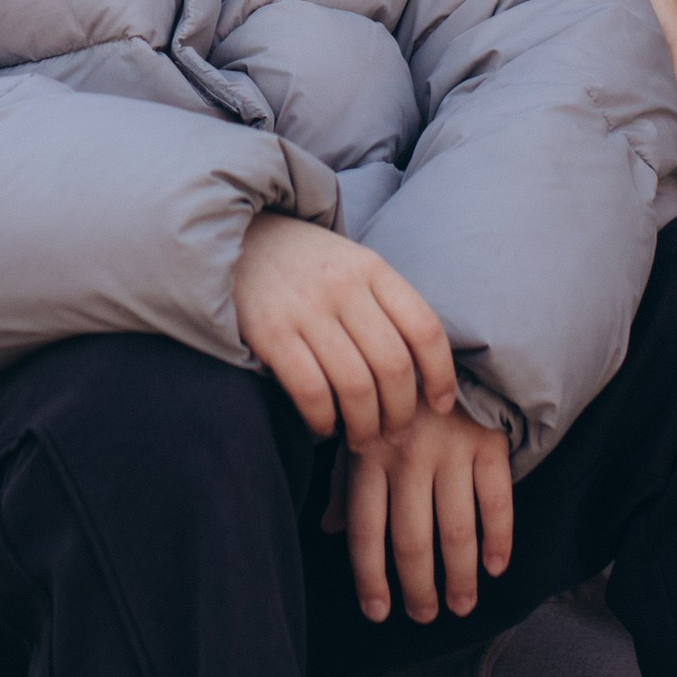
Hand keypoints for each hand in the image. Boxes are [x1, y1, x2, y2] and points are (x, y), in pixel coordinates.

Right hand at [233, 214, 458, 443]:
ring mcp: (305, 308)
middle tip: (394, 432)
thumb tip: (424, 373)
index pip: (425, 329)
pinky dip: (323, 420)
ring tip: (362, 438)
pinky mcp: (269, 331)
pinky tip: (324, 426)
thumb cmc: (304, 265)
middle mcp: (343, 286)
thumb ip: (384, 306)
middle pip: (394, 366)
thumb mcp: (351, 265)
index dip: (442, 377)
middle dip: (401, 413)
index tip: (440, 406)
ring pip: (356, 386)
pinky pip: (311, 390)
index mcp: (372, 268)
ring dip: (365, 426)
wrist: (234, 238)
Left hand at [346, 407, 514, 625]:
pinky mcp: (489, 442)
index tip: (377, 613)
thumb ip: (345, 483)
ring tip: (461, 606)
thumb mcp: (360, 431)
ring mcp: (450, 450)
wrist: (446, 348)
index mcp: (367, 455)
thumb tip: (328, 530)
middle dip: (418, 588)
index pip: (365, 530)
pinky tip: (495, 568)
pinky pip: (496, 501)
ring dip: (460, 577)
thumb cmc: (393, 400)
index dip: (370, 577)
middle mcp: (407, 456)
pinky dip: (498, 540)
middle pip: (411, 539)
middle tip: (424, 617)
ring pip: (455, 530)